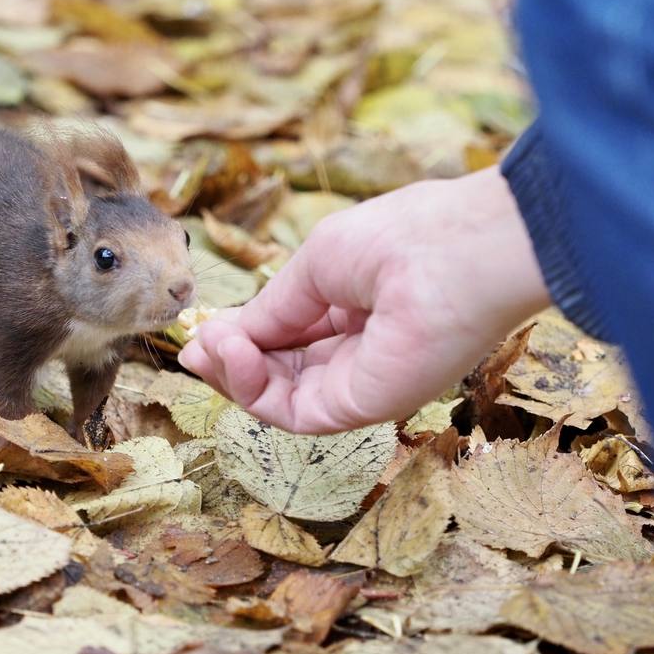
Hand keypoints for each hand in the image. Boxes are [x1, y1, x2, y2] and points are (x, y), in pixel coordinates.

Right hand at [179, 167, 550, 433]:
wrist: (458, 254)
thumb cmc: (398, 240)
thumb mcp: (315, 266)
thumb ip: (271, 310)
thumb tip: (218, 335)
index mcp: (357, 305)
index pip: (290, 335)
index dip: (243, 336)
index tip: (201, 330)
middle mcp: (361, 348)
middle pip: (280, 372)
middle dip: (232, 361)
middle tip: (195, 346)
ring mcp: (362, 382)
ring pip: (280, 397)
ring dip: (234, 374)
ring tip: (209, 346)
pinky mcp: (363, 408)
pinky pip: (293, 413)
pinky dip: (253, 389)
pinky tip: (235, 353)